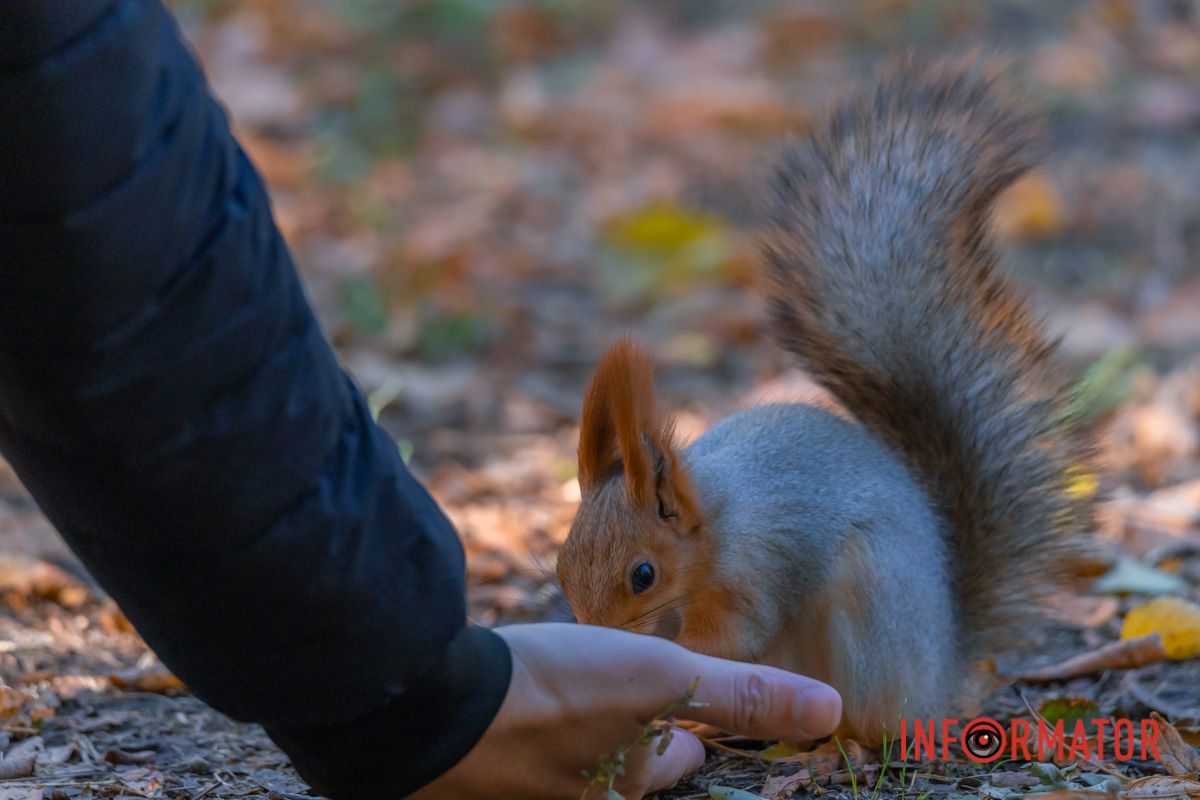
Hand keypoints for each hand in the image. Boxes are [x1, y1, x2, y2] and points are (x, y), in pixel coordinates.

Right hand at [410, 623, 841, 799]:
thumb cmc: (551, 694)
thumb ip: (743, 696)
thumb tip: (832, 711)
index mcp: (624, 793)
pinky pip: (525, 759)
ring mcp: (523, 799)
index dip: (686, 731)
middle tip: (626, 694)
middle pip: (626, 769)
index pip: (681, 764)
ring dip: (581, 728)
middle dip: (632, 733)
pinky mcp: (477, 785)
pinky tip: (522, 698)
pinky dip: (533, 730)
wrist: (422, 706)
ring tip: (575, 690)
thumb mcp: (657, 679)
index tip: (679, 704)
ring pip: (575, 761)